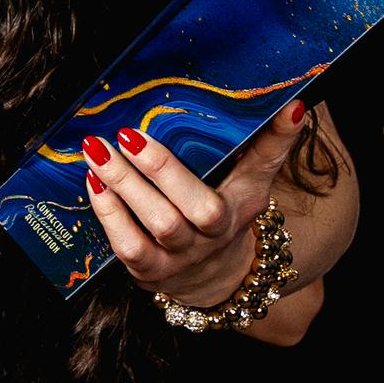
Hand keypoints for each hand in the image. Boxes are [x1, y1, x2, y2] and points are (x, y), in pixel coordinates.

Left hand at [81, 99, 305, 309]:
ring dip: (125, 186)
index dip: (277, 139)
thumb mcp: (247, 181)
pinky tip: (93, 182)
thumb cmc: (225, 213)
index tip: (289, 107)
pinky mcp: (150, 271)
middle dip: (162, 168)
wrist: (215, 279)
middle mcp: (217, 233)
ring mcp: (183, 256)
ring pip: (159, 224)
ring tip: (98, 150)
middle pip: (200, 207)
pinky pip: (128, 245)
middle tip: (128, 133)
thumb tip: (290, 103)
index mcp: (244, 203)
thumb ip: (262, 144)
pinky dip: (109, 213)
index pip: (264, 167)